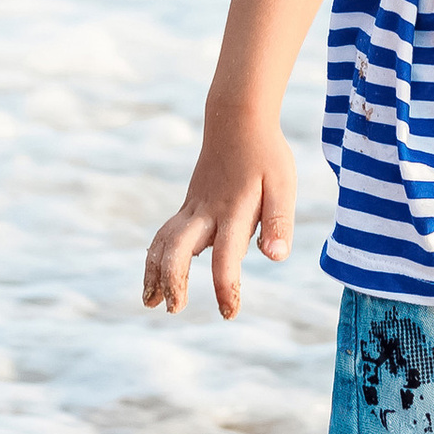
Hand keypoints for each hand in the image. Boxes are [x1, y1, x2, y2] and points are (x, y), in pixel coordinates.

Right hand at [144, 110, 296, 318]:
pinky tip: (154, 273)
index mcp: (234, 211)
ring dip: (153, 272)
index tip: (229, 313)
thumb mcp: (283, 185)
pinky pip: (164, 232)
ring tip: (150, 301)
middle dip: (172, 281)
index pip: (226, 257)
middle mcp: (207, 212)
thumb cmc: (266, 156)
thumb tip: (276, 258)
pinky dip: (154, 255)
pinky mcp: (188, 205)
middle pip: (177, 249)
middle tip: (173, 309)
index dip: (226, 287)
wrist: (237, 120)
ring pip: (163, 241)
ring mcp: (193, 207)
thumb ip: (279, 222)